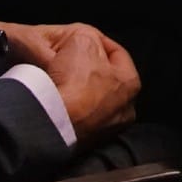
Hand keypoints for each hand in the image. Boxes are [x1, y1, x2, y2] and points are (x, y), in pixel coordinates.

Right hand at [0, 19, 140, 137]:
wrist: (50, 124)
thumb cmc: (73, 81)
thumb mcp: (82, 41)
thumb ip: (88, 37)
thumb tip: (83, 41)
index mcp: (131, 83)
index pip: (116, 53)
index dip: (96, 41)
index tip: (79, 37)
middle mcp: (124, 111)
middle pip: (102, 79)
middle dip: (86, 67)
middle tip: (67, 59)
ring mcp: (104, 131)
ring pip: (88, 99)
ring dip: (75, 89)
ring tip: (57, 78)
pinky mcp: (83, 144)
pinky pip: (75, 117)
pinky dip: (66, 108)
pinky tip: (53, 99)